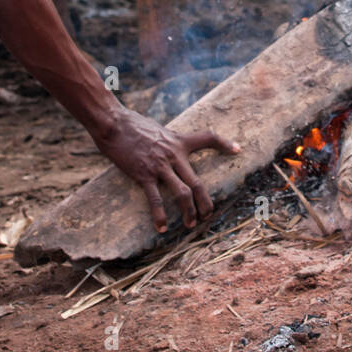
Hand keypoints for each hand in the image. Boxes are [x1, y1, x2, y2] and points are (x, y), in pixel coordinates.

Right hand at [92, 109, 239, 232]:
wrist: (114, 124)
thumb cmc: (132, 124)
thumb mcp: (158, 130)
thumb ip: (167, 142)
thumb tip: (167, 149)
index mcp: (178, 141)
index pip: (208, 138)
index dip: (225, 144)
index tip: (237, 150)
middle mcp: (173, 154)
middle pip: (197, 182)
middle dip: (205, 202)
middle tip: (208, 215)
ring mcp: (160, 166)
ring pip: (182, 193)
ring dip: (189, 212)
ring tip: (190, 224)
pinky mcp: (144, 174)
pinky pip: (156, 199)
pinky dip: (160, 216)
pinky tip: (162, 228)